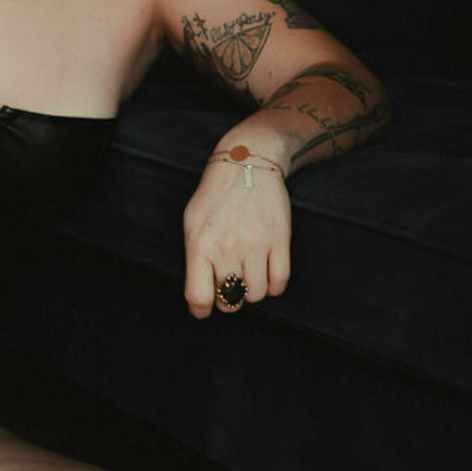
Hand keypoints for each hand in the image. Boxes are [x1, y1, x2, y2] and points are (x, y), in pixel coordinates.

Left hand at [182, 158, 290, 317]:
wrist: (247, 162)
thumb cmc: (215, 196)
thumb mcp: (192, 222)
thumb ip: (194, 259)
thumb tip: (200, 297)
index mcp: (200, 244)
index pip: (198, 297)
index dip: (201, 309)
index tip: (204, 305)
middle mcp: (227, 247)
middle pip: (230, 302)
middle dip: (228, 298)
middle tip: (228, 282)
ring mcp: (255, 245)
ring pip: (256, 295)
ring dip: (251, 289)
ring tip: (246, 270)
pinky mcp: (279, 241)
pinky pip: (278, 283)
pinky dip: (272, 285)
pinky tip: (265, 270)